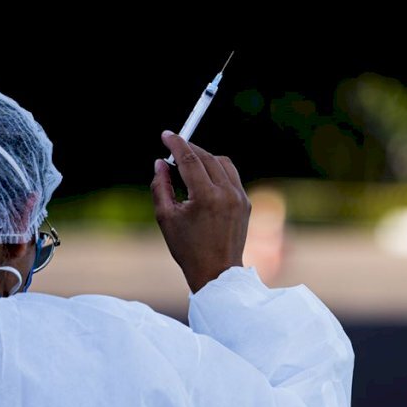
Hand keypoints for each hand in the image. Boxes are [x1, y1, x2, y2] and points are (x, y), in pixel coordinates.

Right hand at [150, 130, 250, 292]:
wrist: (216, 272)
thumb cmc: (187, 248)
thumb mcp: (165, 217)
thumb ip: (160, 186)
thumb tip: (160, 162)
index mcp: (206, 197)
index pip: (190, 159)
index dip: (177, 143)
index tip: (166, 134)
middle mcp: (227, 193)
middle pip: (207, 157)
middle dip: (189, 149)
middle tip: (173, 148)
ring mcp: (240, 197)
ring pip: (222, 163)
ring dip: (205, 158)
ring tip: (188, 165)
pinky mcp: (246, 202)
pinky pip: (231, 176)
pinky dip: (217, 171)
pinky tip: (204, 179)